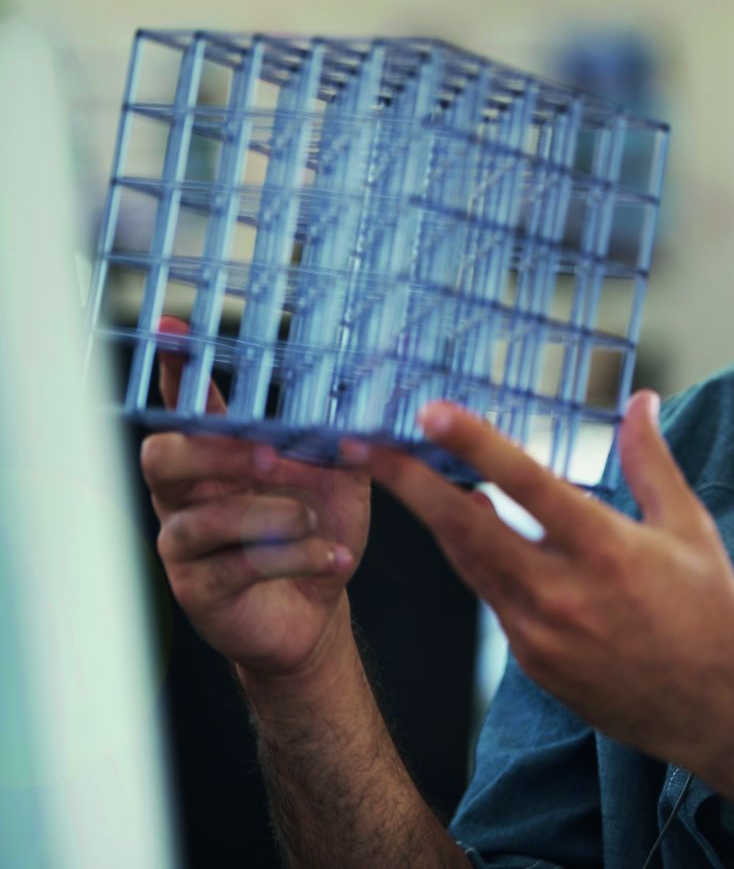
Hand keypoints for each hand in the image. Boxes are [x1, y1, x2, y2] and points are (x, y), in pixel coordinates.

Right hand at [143, 317, 371, 680]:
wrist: (319, 609)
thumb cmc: (317, 534)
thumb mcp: (338, 477)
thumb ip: (338, 437)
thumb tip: (361, 392)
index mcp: (216, 459)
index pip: (188, 409)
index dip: (178, 371)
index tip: (174, 333)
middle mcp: (187, 496)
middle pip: (163, 457)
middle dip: (217, 453)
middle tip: (271, 457)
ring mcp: (186, 544)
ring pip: (204, 518)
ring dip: (272, 515)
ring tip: (314, 520)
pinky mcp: (200, 589)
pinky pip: (240, 564)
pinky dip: (296, 556)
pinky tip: (332, 556)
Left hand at [349, 391, 733, 768]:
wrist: (714, 708)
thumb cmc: (708, 611)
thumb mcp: (689, 527)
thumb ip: (651, 461)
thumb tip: (640, 401)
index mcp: (605, 550)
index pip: (527, 484)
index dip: (475, 444)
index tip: (431, 412)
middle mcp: (562, 593)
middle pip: (465, 530)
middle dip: (409, 484)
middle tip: (365, 445)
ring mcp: (539, 634)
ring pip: (468, 564)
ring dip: (434, 518)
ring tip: (402, 477)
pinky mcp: (531, 662)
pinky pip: (492, 599)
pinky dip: (477, 560)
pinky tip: (470, 531)